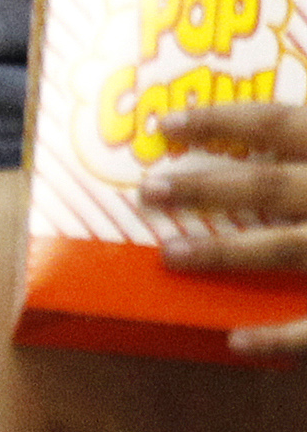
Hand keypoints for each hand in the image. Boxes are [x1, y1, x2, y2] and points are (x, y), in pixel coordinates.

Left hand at [148, 102, 306, 360]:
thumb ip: (302, 127)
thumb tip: (267, 96)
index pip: (273, 122)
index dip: (217, 119)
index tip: (163, 123)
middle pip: (268, 186)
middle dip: (204, 187)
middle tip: (146, 191)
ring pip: (286, 250)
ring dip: (225, 254)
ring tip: (169, 256)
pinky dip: (281, 337)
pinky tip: (235, 341)